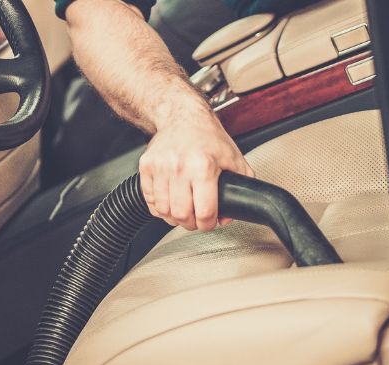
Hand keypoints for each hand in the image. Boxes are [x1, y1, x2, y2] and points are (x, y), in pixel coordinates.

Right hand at [139, 108, 253, 230]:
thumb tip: (231, 213)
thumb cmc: (208, 136)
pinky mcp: (146, 166)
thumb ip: (241, 186)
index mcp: (204, 166)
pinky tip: (169, 203)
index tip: (209, 223)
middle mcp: (180, 167)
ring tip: (183, 212)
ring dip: (174, 218)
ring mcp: (161, 167)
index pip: (204, 211)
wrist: (182, 116)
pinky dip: (159, 208)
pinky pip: (149, 200)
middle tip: (196, 220)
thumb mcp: (234, 158)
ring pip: (163, 211)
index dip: (208, 224)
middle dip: (191, 224)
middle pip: (182, 215)